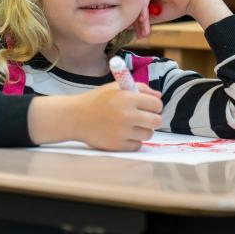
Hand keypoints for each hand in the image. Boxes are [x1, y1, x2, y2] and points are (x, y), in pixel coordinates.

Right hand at [29, 82, 162, 150]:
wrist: (75, 117)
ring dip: (143, 131)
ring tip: (131, 126)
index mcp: (128, 98)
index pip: (157, 104)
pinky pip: (137, 145)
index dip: (155, 106)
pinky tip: (124, 134)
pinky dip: (133, 141)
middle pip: (157, 121)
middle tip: (144, 118)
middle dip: (152, 119)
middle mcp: (127, 115)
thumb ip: (139, 88)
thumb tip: (159, 96)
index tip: (149, 107)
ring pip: (148, 134)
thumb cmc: (96, 100)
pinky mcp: (118, 145)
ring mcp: (123, 132)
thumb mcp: (115, 87)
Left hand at [131, 0, 232, 37]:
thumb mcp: (154, 14)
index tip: (139, 35)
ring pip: (137, 2)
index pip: (133, 7)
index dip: (135, 22)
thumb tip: (126, 26)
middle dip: (137, 22)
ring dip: (140, 19)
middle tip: (141, 35)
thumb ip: (141, 18)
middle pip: (133, 4)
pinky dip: (143, 10)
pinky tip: (145, 20)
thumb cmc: (176, 6)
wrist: (194, 0)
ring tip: (144, 31)